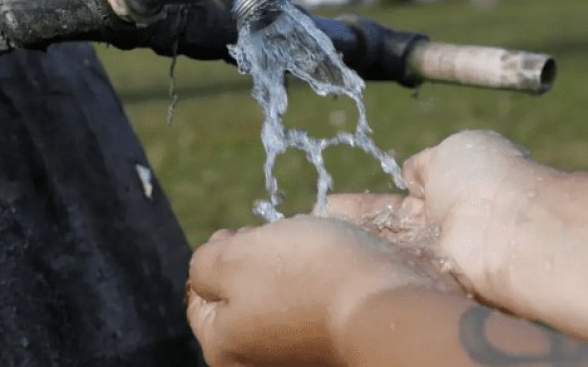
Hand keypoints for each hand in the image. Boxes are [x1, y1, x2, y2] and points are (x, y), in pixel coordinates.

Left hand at [186, 215, 456, 366]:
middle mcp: (258, 364)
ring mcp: (297, 360)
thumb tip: (207, 266)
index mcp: (223, 349)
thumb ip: (204, 263)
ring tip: (309, 251)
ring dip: (288, 271)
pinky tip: (331, 270)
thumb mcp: (233, 258)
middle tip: (276, 239)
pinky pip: (312, 310)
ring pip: (278, 300)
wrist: (388, 304)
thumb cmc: (305, 276)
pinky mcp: (332, 350)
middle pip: (240, 299)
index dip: (217, 254)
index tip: (240, 233)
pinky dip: (317, 286)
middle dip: (253, 262)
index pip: (200, 297)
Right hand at [326, 130, 550, 297]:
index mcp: (446, 191)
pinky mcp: (429, 280)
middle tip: (315, 222)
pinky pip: (390, 268)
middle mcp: (438, 228)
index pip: (395, 202)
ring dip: (352, 242)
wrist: (513, 227)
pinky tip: (332, 256)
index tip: (332, 203)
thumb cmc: (488, 178)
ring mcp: (432, 256)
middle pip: (384, 229)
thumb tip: (411, 172)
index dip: (364, 204)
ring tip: (313, 238)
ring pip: (384, 249)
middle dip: (351, 226)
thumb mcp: (453, 150)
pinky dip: (363, 262)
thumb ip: (425, 163)